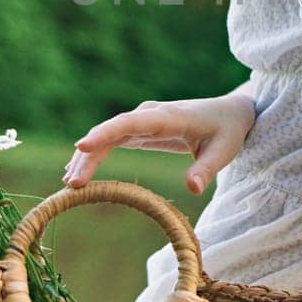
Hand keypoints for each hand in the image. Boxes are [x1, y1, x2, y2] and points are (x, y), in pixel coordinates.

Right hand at [62, 92, 256, 195]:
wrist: (231, 112)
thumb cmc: (229, 130)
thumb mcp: (224, 151)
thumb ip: (207, 169)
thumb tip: (193, 189)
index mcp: (169, 117)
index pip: (131, 123)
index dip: (105, 133)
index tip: (82, 145)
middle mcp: (151, 114)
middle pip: (112, 131)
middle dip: (89, 154)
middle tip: (72, 184)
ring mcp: (143, 120)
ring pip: (108, 135)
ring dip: (87, 157)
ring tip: (70, 184)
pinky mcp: (141, 129)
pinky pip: (112, 140)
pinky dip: (95, 154)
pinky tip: (79, 173)